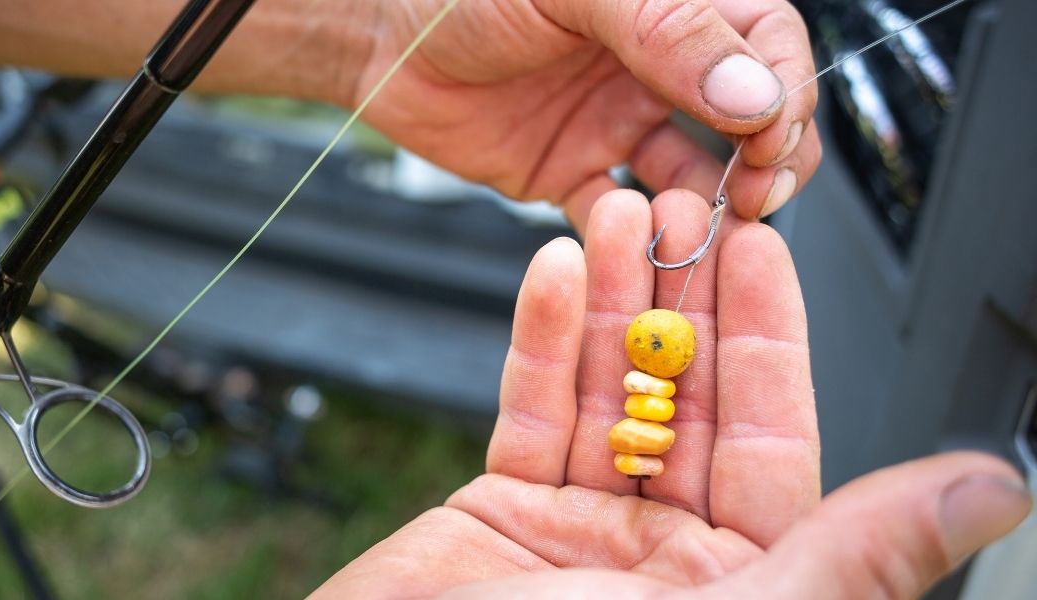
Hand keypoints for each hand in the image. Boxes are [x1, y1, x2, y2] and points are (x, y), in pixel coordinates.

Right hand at [310, 191, 1030, 598]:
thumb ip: (850, 552)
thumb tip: (986, 492)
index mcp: (734, 580)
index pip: (769, 438)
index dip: (766, 337)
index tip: (760, 251)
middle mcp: (663, 551)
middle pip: (682, 398)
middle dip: (678, 300)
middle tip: (677, 214)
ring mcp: (582, 527)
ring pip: (606, 390)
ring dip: (607, 303)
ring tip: (612, 219)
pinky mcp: (505, 508)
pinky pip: (530, 409)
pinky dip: (538, 341)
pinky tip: (550, 277)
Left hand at [357, 0, 822, 229]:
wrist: (379, 35)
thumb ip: (668, 32)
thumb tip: (754, 94)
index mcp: (675, 6)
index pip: (768, 47)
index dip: (782, 95)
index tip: (768, 138)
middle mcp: (657, 66)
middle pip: (749, 120)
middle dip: (765, 161)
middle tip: (753, 195)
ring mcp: (618, 121)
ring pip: (694, 176)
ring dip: (708, 207)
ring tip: (702, 228)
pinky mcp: (574, 172)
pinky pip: (619, 216)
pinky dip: (634, 237)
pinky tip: (634, 243)